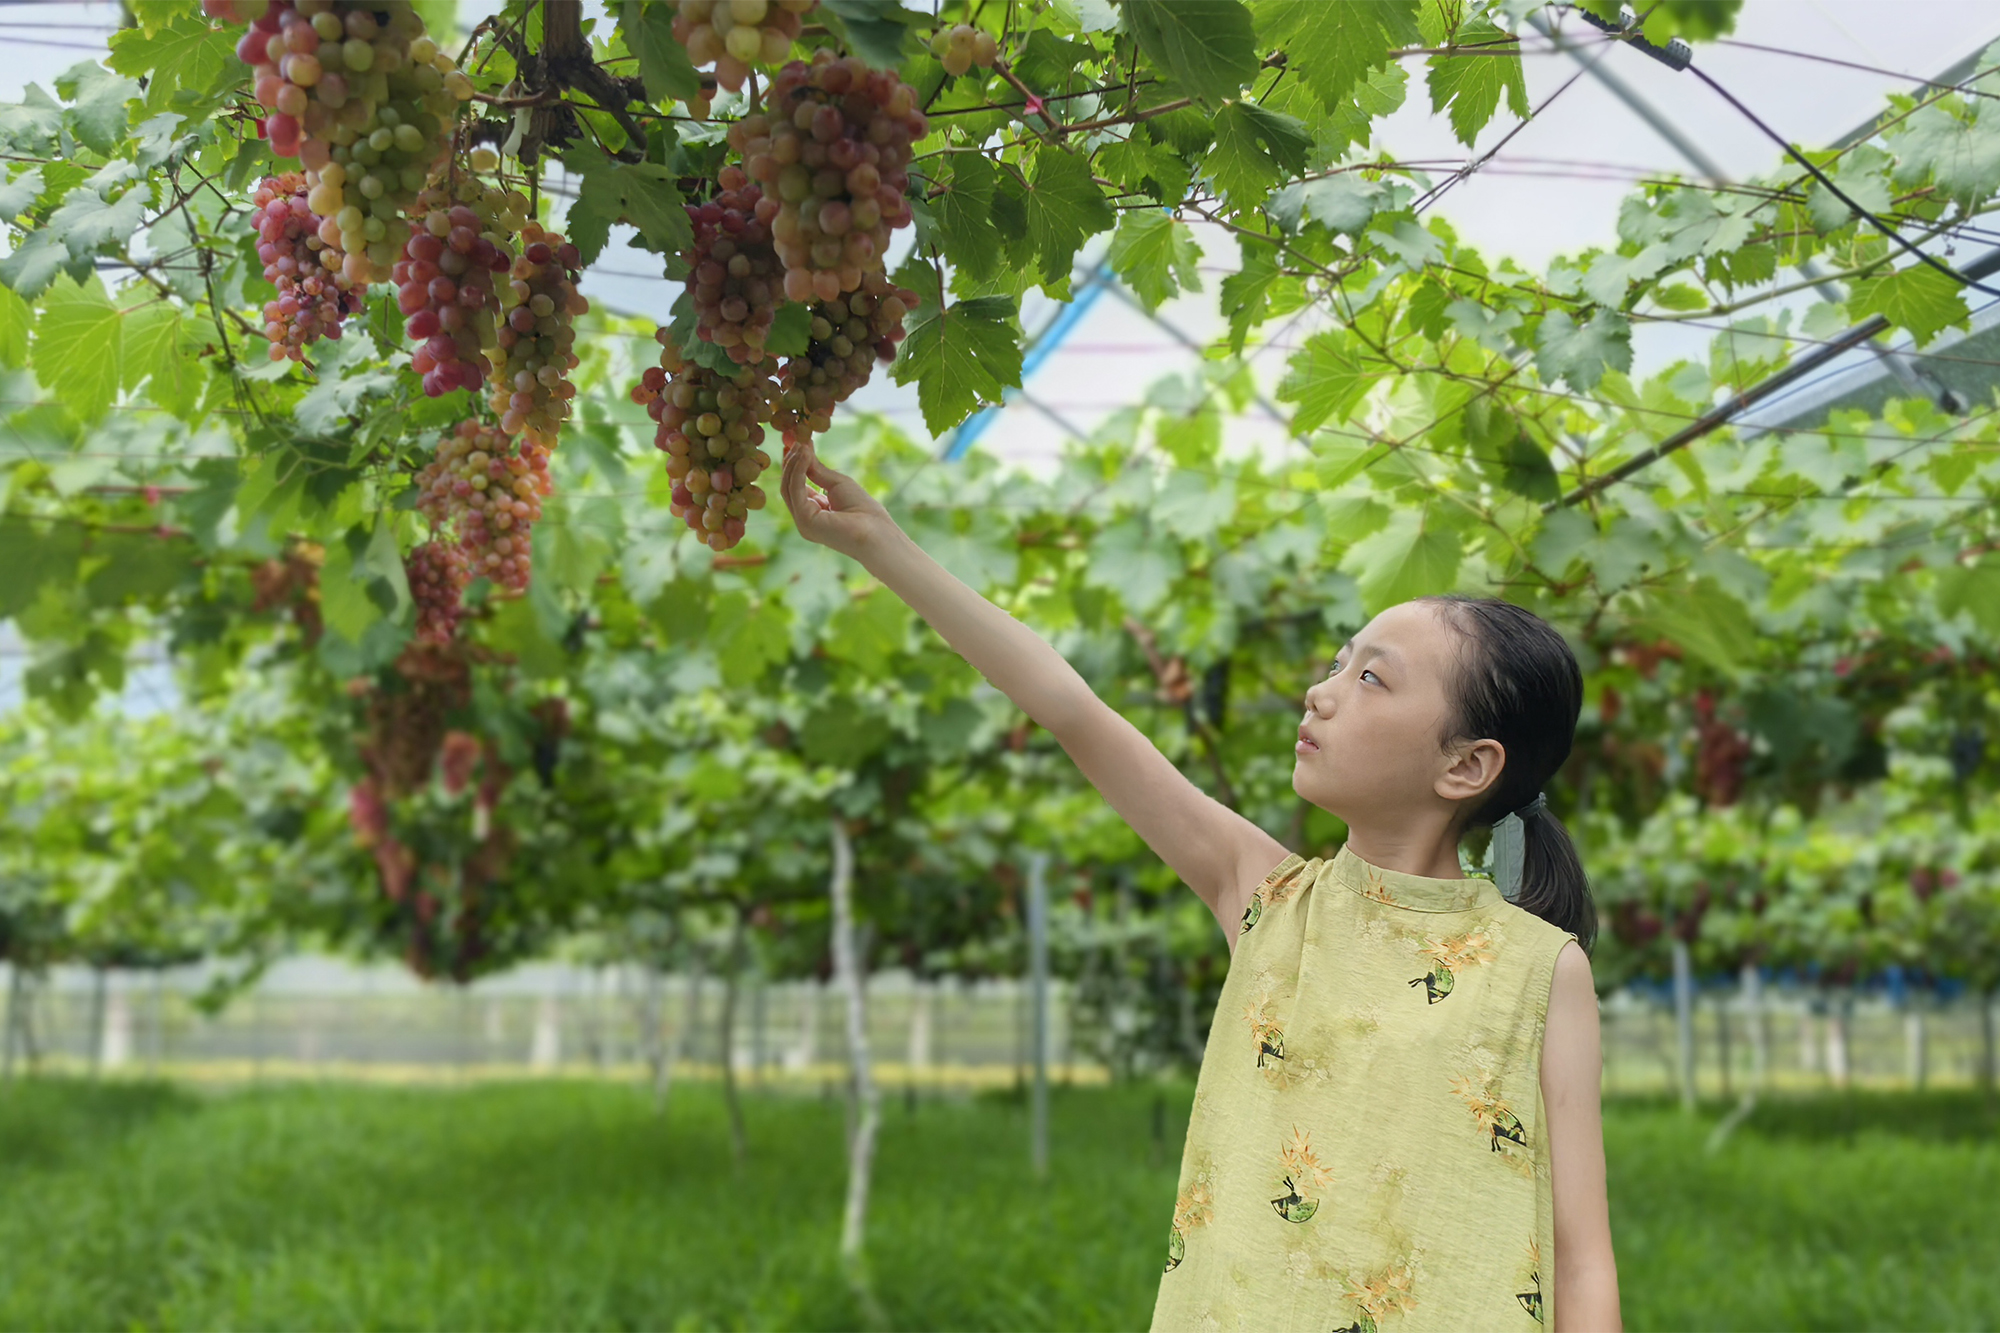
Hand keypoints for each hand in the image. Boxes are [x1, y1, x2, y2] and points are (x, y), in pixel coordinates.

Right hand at [780, 437, 896, 561]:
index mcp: (813, 512)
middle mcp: (804, 518)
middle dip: (790, 461)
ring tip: (802, 443)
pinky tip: (805, 454)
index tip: (795, 442)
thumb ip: (817, 470)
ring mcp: (802, 521)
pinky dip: (798, 470)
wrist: (876, 531)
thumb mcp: (836, 483)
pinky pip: (795, 490)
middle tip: (795, 438)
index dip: (793, 464)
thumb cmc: (863, 509)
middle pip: (788, 486)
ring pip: (788, 487)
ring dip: (793, 463)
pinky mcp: (805, 520)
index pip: (795, 486)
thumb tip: (803, 449)